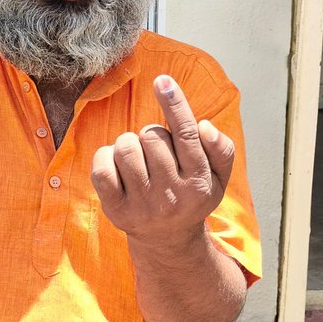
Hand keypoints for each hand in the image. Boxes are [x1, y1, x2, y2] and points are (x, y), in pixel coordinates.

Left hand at [91, 74, 235, 249]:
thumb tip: (204, 125)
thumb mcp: (218, 177)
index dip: (174, 103)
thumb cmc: (192, 197)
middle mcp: (172, 195)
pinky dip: (105, 158)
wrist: (168, 241)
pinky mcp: (116, 210)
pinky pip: (102, 167)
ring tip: (138, 160)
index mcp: (198, 182)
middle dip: (152, 135)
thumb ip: (220, 149)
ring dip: (129, 145)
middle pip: (151, 136)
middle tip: (156, 152)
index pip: (185, 135)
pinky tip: (117, 167)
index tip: (163, 80)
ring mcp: (142, 204)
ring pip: (126, 147)